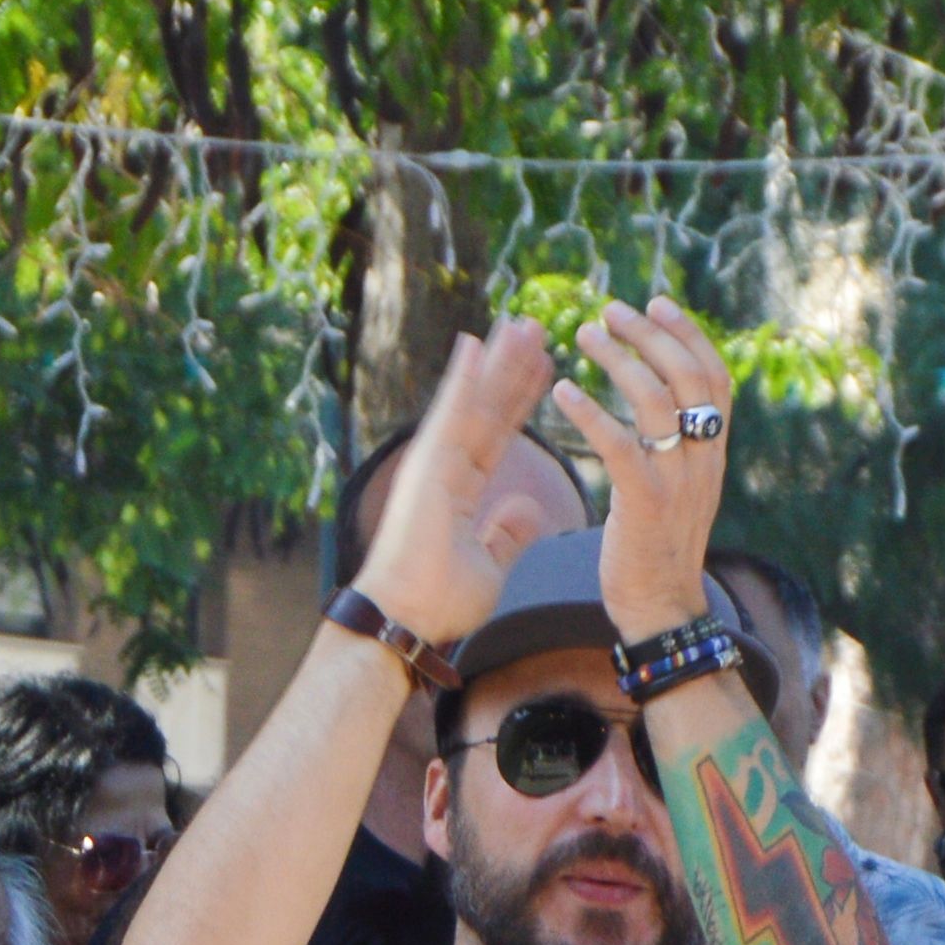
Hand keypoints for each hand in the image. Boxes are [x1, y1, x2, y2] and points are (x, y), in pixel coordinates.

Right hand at [342, 320, 565, 647]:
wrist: (403, 620)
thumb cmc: (437, 602)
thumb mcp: (489, 564)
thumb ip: (508, 533)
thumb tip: (530, 508)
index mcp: (457, 488)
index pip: (496, 434)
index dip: (519, 401)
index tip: (541, 368)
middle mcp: (443, 468)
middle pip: (486, 408)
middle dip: (511, 370)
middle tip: (533, 328)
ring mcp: (433, 464)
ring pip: (471, 402)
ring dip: (496, 362)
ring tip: (521, 323)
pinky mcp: (427, 467)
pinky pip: (449, 415)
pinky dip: (462, 379)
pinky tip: (476, 342)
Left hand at [548, 296, 744, 634]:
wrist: (661, 611)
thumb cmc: (658, 551)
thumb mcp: (682, 490)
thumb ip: (679, 448)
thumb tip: (664, 406)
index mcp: (713, 453)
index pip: (716, 377)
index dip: (689, 334)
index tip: (657, 303)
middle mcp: (703, 460)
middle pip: (688, 376)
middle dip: (649, 334)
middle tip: (610, 310)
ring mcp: (678, 481)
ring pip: (655, 399)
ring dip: (617, 360)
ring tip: (583, 336)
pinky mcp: (645, 503)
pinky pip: (620, 444)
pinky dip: (590, 412)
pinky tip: (562, 393)